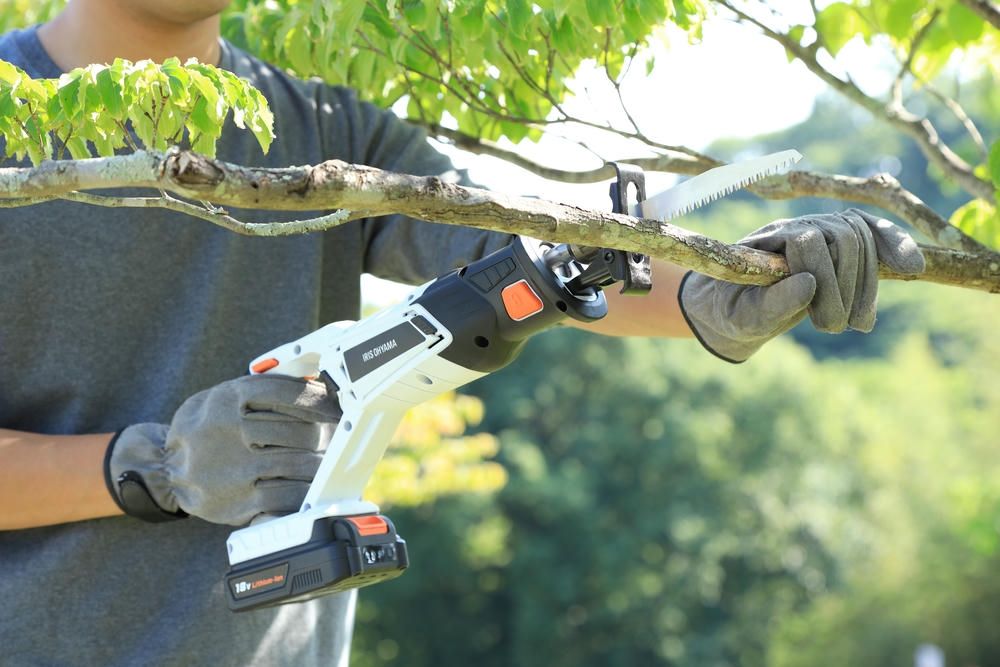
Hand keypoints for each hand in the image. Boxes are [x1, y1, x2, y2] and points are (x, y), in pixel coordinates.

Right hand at [105, 374, 340, 524]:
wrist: (166, 468)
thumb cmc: (213, 426)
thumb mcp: (226, 397)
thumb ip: (266, 389)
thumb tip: (320, 386)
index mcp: (227, 397)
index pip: (286, 392)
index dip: (319, 398)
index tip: (336, 404)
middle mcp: (227, 429)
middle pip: (298, 429)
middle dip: (328, 432)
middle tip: (342, 434)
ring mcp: (232, 467)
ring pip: (296, 463)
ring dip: (323, 462)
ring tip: (334, 459)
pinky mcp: (238, 500)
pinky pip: (285, 496)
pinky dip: (308, 489)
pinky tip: (316, 484)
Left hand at [679, 209, 924, 362]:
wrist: (733, 309)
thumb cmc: (734, 313)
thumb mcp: (743, 317)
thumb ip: (770, 303)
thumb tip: (809, 282)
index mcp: (766, 240)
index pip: (808, 241)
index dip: (825, 280)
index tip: (826, 325)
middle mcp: (794, 226)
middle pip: (842, 236)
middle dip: (849, 285)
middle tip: (837, 329)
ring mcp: (818, 230)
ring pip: (861, 236)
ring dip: (869, 283)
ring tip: (859, 324)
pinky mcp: (837, 241)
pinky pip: (872, 232)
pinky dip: (895, 245)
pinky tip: (913, 268)